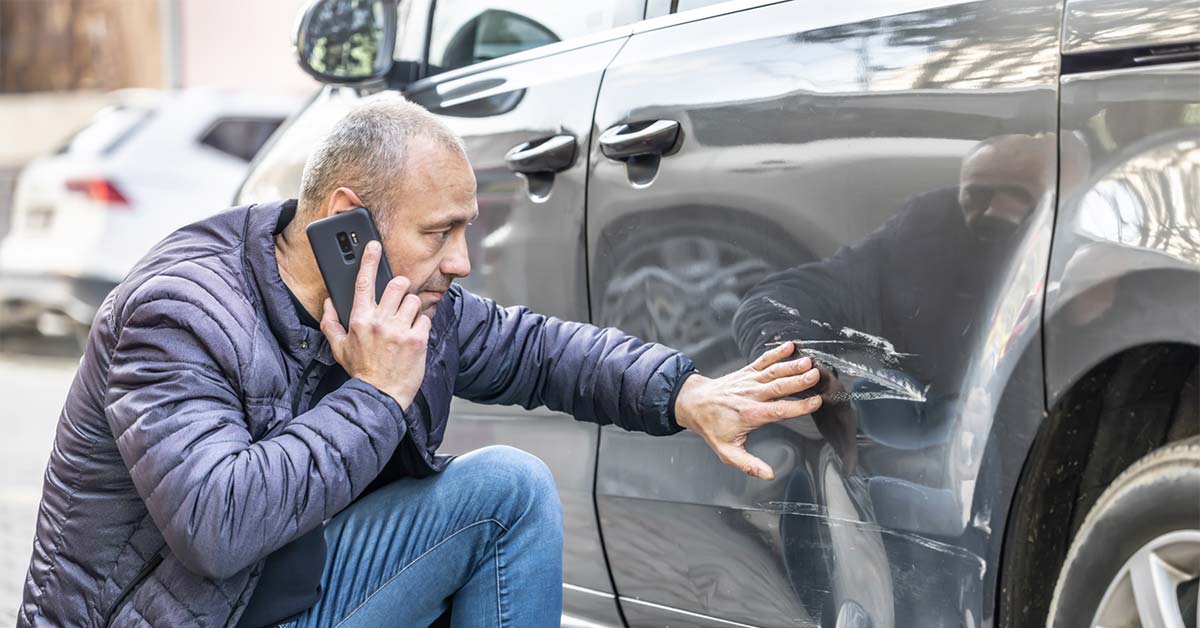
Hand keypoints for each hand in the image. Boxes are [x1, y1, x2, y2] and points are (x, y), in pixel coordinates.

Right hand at [320, 241, 429, 408]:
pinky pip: (425, 319)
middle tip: (398, 300)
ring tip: (405, 323)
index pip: (364, 282)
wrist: (380, 396)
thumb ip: (330, 323)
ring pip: (414, 300)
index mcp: (360, 320)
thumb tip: (329, 302)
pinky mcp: (418, 340)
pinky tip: (414, 337)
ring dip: (412, 308)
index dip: (369, 260)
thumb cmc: (361, 371)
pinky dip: (422, 325)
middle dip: (400, 288)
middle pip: (397, 284)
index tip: (374, 246)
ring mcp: (400, 330)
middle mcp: (380, 321)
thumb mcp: (338, 348)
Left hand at [673, 341, 821, 479]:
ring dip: (792, 365)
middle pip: (778, 387)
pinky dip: (776, 352)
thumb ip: (748, 464)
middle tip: (815, 375)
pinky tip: (790, 346)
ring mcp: (749, 381)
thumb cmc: (711, 426)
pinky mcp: (747, 372)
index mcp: (750, 414)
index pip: (779, 410)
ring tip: (808, 361)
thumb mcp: (726, 451)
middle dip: (798, 381)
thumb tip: (768, 474)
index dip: (798, 406)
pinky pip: (763, 360)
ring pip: (773, 372)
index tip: (816, 402)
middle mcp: (751, 395)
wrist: (693, 403)